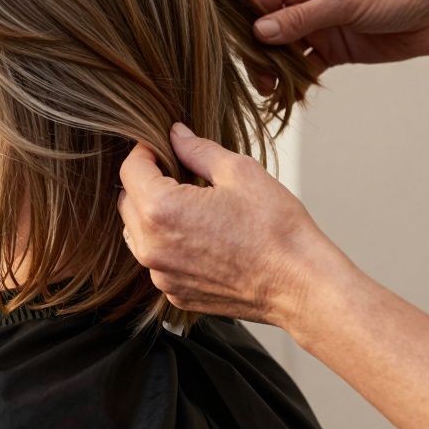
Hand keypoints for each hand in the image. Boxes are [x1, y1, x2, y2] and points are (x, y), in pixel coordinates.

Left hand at [117, 123, 351, 327]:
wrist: (300, 285)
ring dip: (152, 215)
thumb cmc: (276, 229)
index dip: (144, 152)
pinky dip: (167, 244)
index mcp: (162, 210)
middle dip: (146, 183)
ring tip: (190, 205)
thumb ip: (198, 149)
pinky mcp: (175, 293)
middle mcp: (152, 247)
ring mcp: (161, 275)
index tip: (160, 147)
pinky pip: (157, 261)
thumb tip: (175, 134)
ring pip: (137, 233)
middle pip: (128, 202)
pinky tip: (200, 236)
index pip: (130, 170)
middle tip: (178, 173)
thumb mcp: (239, 172)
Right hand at [248, 0, 428, 92]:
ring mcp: (317, 26)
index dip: (246, 23)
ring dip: (276, 70)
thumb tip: (260, 31)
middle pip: (267, 29)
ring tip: (272, 91)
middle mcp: (304, 0)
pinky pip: (305, 66)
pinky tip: (290, 95)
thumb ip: (300, 18)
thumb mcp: (342, 1)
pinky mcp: (332, 49)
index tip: (240, 49)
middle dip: (260, 54)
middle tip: (260, 79)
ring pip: (283, 50)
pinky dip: (296, 81)